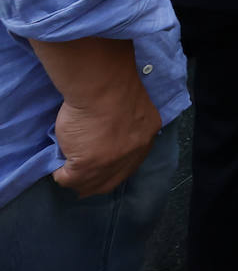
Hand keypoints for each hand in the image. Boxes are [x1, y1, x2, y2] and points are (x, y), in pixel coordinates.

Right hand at [51, 72, 160, 196]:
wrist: (103, 86)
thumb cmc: (114, 86)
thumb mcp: (130, 109)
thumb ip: (124, 126)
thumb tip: (108, 133)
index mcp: (146, 134)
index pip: (130, 161)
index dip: (113, 166)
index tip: (100, 164)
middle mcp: (134, 153)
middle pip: (113, 179)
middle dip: (96, 181)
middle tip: (80, 180)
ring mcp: (111, 163)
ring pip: (92, 184)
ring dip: (78, 180)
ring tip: (67, 172)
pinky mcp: (87, 166)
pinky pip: (69, 178)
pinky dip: (61, 175)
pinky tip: (57, 168)